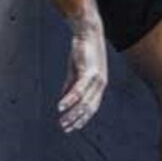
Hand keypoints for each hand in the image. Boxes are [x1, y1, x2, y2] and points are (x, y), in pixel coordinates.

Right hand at [58, 0, 106, 132]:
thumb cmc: (83, 51)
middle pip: (89, 108)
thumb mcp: (76, 71)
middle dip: (77, 120)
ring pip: (84, 102)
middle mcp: (100, 84)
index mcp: (99, 85)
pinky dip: (69, 99)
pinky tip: (61, 107)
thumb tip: (63, 101)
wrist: (88, 31)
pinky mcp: (88, 71)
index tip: (71, 127)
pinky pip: (78, 90)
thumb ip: (71, 86)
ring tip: (62, 122)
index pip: (92, 107)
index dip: (82, 119)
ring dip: (72, 113)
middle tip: (65, 128)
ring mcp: (96, 78)